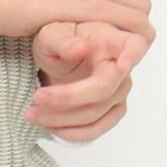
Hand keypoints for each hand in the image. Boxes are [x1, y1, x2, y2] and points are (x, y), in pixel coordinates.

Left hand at [25, 19, 151, 141]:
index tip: (121, 65)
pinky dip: (71, 132)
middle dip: (67, 97)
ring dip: (61, 119)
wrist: (58, 58)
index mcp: (111, 41)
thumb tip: (81, 47)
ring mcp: (118, 92)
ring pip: (95, 113)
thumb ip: (63, 40)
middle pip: (103, 89)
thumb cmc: (59, 40)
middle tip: (37, 97)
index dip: (131, 56)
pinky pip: (95, 129)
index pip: (134, 46)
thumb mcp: (52, 34)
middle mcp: (121, 68)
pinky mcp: (110, 111)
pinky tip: (49, 126)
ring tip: (32, 113)